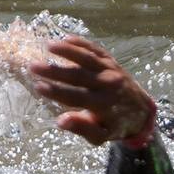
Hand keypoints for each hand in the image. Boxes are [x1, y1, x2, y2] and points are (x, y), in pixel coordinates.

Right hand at [10, 35, 155, 144]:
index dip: (56, 92)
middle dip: (54, 71)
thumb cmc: (115, 125)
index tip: (37, 86)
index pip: (76, 97)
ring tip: (48, 45)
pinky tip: (66, 38)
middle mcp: (107, 85)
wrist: (141, 110)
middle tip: (33, 66)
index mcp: (103, 105)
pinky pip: (96, 50)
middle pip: (78, 75)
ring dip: (67, 51)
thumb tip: (60, 121)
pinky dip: (82, 43)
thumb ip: (82, 128)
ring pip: (87, 58)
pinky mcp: (112, 61)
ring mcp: (111, 70)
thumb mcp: (100, 135)